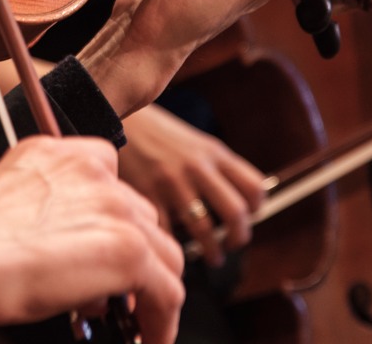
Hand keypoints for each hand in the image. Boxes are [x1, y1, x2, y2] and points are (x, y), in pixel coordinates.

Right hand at [0, 136, 185, 343]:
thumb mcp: (9, 207)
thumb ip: (51, 216)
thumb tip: (80, 261)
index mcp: (57, 152)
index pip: (110, 179)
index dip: (113, 222)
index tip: (104, 251)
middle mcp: (92, 170)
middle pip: (141, 218)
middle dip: (133, 260)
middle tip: (117, 297)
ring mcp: (114, 208)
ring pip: (163, 255)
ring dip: (151, 293)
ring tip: (134, 324)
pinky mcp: (128, 251)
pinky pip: (167, 293)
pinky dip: (161, 324)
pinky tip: (148, 339)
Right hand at [118, 105, 264, 264]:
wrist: (115, 114)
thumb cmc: (155, 133)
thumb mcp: (193, 142)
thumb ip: (214, 166)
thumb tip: (236, 199)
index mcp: (213, 153)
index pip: (254, 187)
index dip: (257, 208)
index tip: (248, 218)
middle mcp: (197, 167)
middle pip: (236, 213)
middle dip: (239, 237)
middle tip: (233, 245)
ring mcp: (172, 181)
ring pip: (204, 229)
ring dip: (212, 251)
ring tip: (211, 257)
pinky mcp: (147, 193)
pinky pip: (168, 230)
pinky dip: (174, 246)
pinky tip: (176, 248)